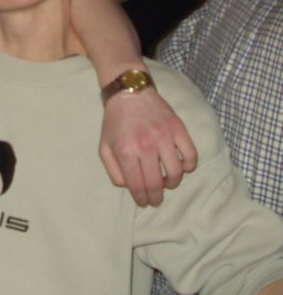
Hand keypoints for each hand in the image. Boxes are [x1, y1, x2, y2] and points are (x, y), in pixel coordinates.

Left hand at [99, 88, 196, 206]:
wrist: (129, 92)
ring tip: (167, 183)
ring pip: (176, 172)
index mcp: (125, 151)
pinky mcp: (178, 128)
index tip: (144, 202)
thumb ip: (113, 170)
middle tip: (156, 200)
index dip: (142, 198)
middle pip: (157, 183)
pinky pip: (190, 155)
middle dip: (157, 197)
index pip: (137, 185)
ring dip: (173, 183)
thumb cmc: (115, 121)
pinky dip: (188, 166)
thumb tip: (127, 186)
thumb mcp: (104, 146)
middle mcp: (145, 146)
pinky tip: (181, 167)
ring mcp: (163, 137)